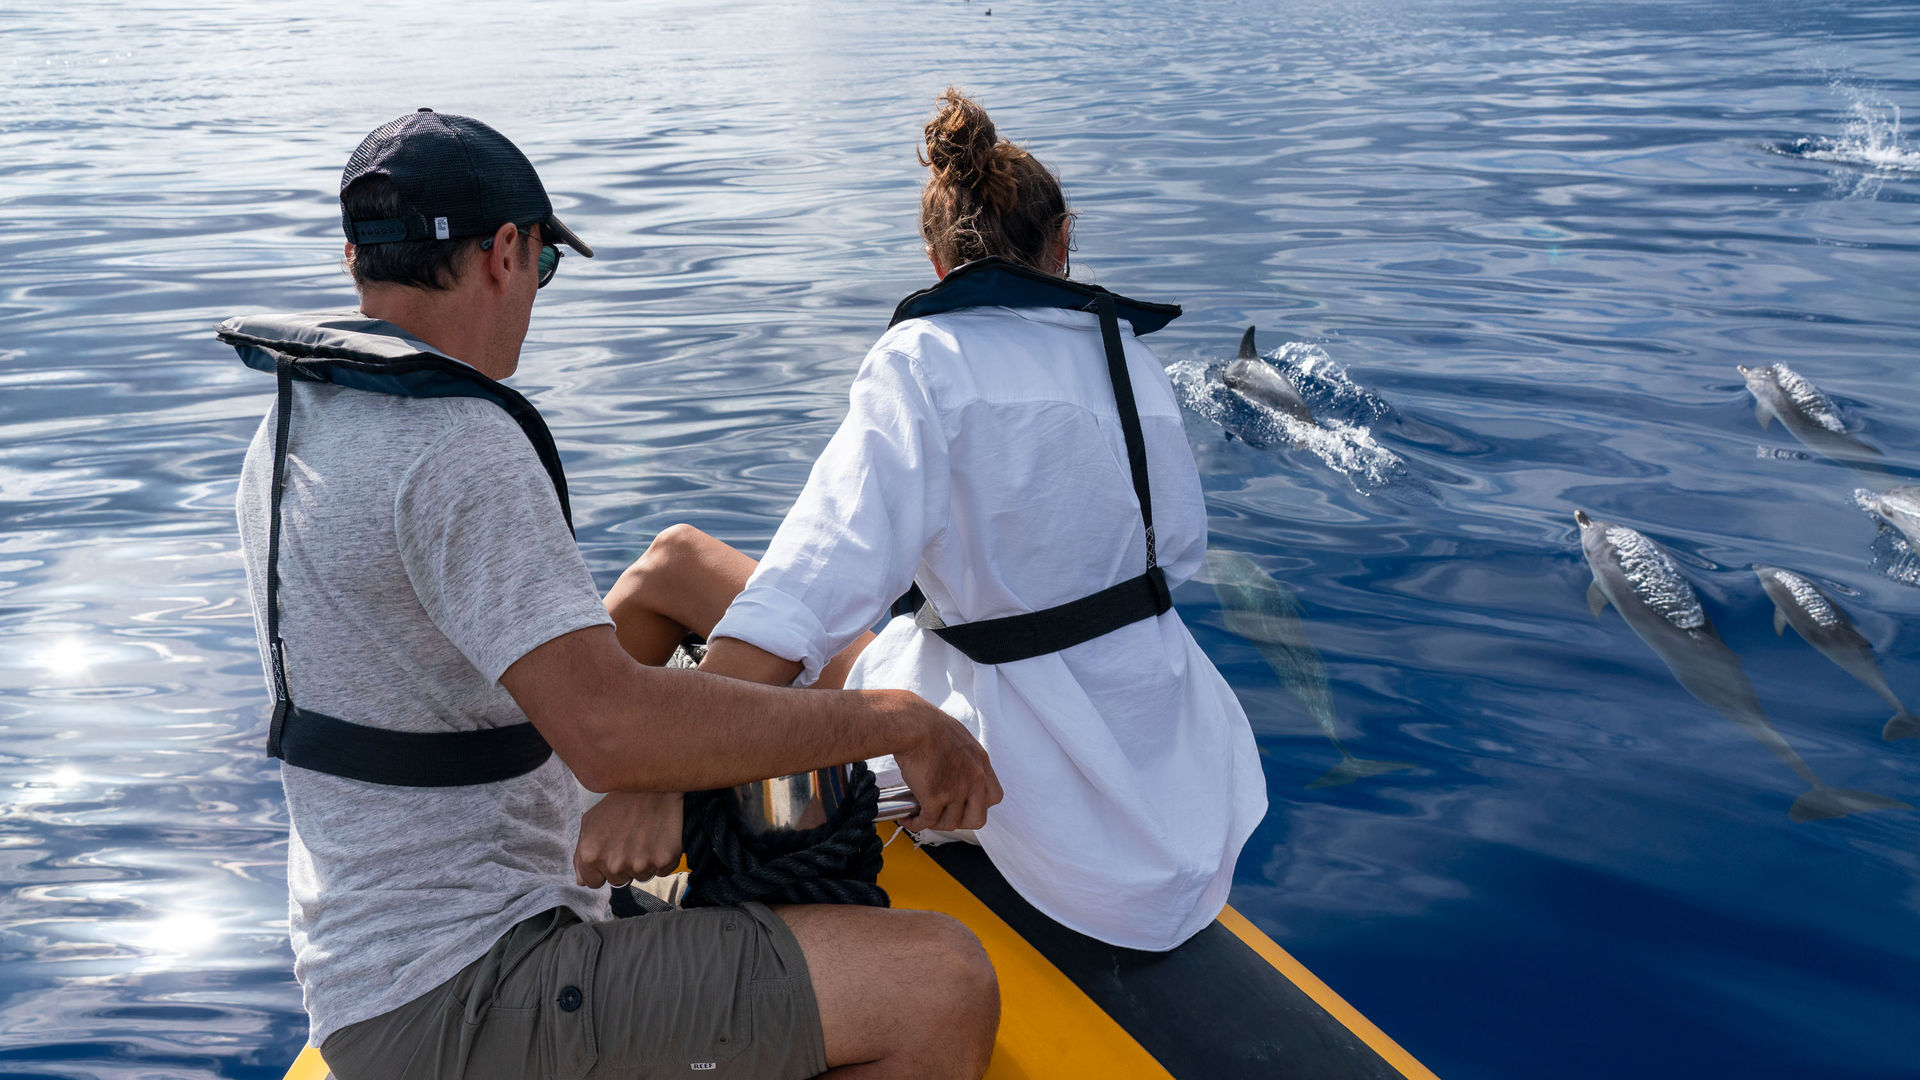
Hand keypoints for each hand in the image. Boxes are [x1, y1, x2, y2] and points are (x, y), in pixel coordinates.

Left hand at [573, 791, 683, 887]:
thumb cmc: (620, 802)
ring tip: (645, 837)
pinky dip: (661, 859)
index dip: (602, 869)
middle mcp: (614, 863)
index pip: (594, 883)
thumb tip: (582, 881)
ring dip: (643, 863)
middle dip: (623, 865)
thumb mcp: (590, 822)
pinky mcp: (663, 860)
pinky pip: (662, 871)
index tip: (611, 853)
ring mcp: (640, 864)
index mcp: (591, 855)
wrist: (653, 785)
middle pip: (618, 881)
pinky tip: (659, 839)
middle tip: (630, 841)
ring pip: (641, 877)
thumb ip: (580, 855)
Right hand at [882, 691, 1002, 832]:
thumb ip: (965, 758)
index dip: (980, 805)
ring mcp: (957, 790)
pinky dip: (917, 823)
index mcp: (981, 763)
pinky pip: (928, 821)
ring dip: (935, 823)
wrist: (913, 726)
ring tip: (922, 816)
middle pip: (977, 818)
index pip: (994, 797)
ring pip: (950, 823)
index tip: (966, 805)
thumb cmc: (928, 725)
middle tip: (945, 816)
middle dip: (960, 821)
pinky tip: (909, 818)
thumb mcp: (959, 739)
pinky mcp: (935, 797)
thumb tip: (955, 769)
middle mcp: (974, 779)